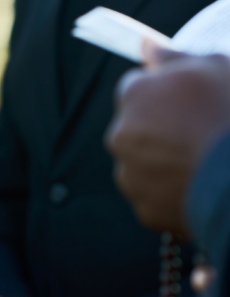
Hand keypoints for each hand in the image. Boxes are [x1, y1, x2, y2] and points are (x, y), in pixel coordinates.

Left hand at [106, 44, 229, 234]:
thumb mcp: (216, 68)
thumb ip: (175, 57)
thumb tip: (147, 47)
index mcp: (134, 95)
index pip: (136, 87)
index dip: (162, 92)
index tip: (185, 99)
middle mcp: (121, 135)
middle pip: (136, 127)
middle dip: (160, 128)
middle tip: (199, 132)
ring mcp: (130, 175)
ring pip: (142, 164)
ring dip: (163, 161)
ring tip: (201, 161)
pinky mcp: (144, 209)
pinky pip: (154, 196)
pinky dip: (172, 193)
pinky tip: (199, 186)